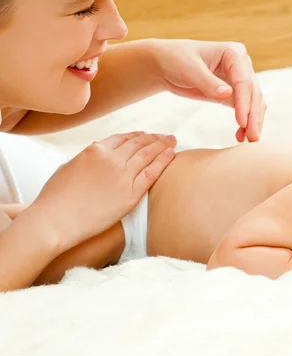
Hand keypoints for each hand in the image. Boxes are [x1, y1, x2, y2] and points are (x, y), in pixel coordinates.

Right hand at [28, 132, 176, 250]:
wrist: (55, 220)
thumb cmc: (55, 198)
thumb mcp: (68, 168)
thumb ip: (85, 157)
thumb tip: (96, 150)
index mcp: (94, 150)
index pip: (122, 138)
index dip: (137, 135)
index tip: (146, 135)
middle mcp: (111, 159)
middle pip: (138, 143)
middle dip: (154, 138)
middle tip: (166, 136)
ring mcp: (122, 175)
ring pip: (148, 155)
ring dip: (163, 145)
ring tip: (173, 141)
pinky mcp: (130, 194)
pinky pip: (152, 173)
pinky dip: (164, 161)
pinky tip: (172, 154)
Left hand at [151, 39, 265, 142]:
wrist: (167, 64)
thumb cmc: (176, 60)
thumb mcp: (189, 69)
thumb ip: (208, 82)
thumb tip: (228, 94)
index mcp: (234, 53)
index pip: (244, 81)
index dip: (244, 103)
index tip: (242, 122)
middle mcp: (242, 65)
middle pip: (253, 93)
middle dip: (253, 116)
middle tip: (252, 137)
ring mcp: (240, 80)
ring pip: (253, 103)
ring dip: (253, 122)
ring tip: (249, 140)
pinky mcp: (234, 93)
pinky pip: (245, 109)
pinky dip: (245, 122)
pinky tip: (240, 136)